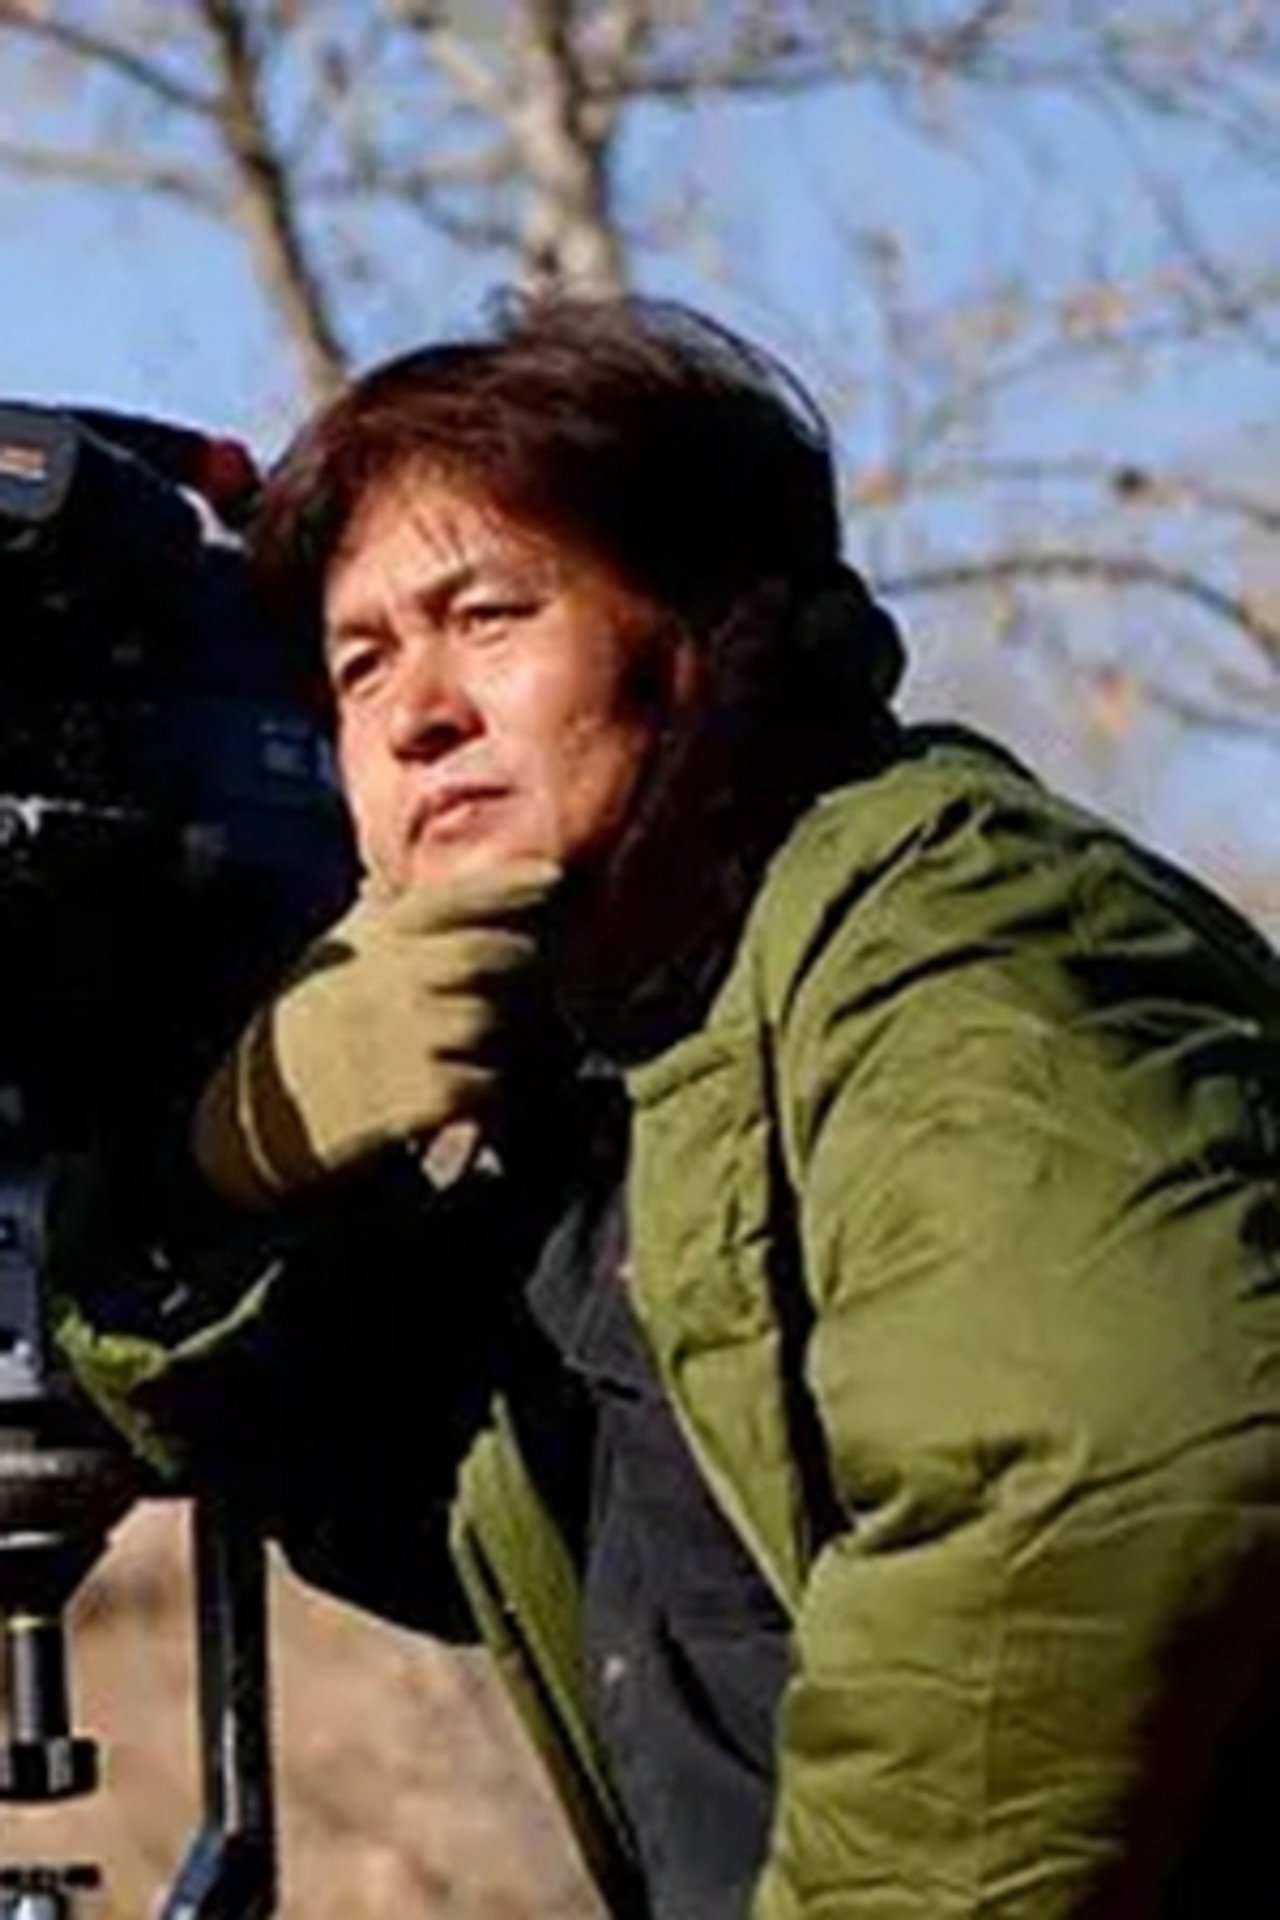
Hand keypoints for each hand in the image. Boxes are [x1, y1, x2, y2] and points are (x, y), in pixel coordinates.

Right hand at [192, 860, 559, 1206]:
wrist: (245, 1126)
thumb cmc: (299, 1035)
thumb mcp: (324, 959)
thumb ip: (367, 918)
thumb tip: (385, 874)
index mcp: (367, 943)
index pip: (445, 898)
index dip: (503, 884)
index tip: (553, 876)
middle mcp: (383, 983)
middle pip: (486, 955)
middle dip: (524, 965)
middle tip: (535, 979)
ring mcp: (393, 1042)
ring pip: (487, 1021)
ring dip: (509, 1034)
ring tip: (501, 1044)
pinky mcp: (402, 1102)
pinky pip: (479, 1085)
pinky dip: (490, 1093)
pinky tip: (477, 1098)